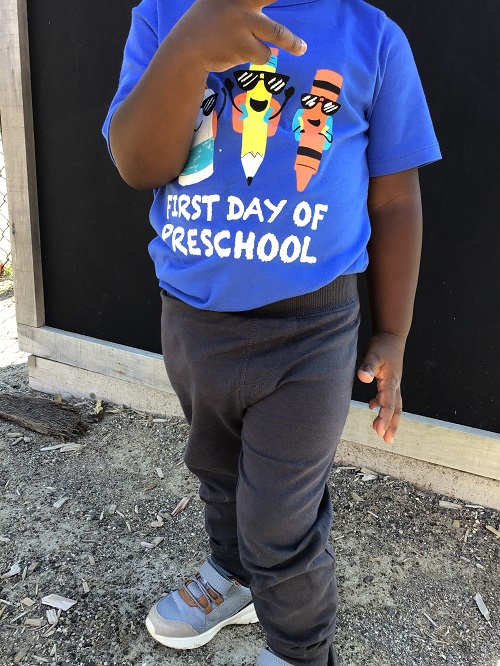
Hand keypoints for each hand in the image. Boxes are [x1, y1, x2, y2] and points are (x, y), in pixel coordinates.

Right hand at [173, 0, 306, 72]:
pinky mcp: (243, 46)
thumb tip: (268, 32)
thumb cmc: (207, 24)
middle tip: (304, 39)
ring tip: (302, 48)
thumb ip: (244, 2)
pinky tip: (241, 53)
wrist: (186, 49)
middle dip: (289, 30)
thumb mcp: (221, 1)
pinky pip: (263, 55)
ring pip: (278, 35)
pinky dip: (257, 57)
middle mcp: (241, 2)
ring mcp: (242, 23)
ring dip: (293, 43)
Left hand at [357, 331, 405, 444]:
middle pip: (396, 409)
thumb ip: (367, 366)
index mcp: (391, 381)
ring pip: (394, 404)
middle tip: (387, 441)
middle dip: (392, 425)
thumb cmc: (382, 343)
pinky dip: (382, 405)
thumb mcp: (372, 354)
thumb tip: (362, 378)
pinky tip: (372, 407)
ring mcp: (394, 382)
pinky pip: (388, 396)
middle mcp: (395, 384)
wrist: (392, 333)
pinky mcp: (390, 378)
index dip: (384, 419)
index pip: (388, 404)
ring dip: (389, 418)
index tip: (379, 432)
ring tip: (380, 431)